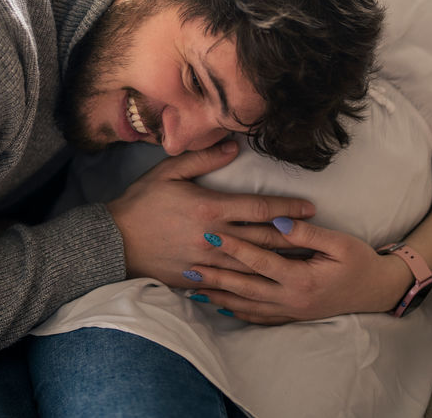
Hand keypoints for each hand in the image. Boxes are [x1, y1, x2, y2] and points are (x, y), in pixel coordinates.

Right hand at [107, 141, 316, 289]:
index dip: (288, 209)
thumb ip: (203, 159)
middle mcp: (213, 237)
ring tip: (303, 261)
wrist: (113, 241)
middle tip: (318, 236)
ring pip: (252, 264)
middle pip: (263, 239)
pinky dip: (251, 282)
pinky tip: (268, 283)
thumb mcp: (169, 172)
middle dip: (293, 237)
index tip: (309, 208)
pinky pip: (230, 283)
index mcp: (210, 208)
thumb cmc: (141, 202)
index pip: (259, 208)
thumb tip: (233, 147)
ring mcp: (206, 261)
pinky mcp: (196, 278)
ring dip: (279, 262)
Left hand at [181, 219, 413, 323]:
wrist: (377, 291)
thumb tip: (279, 221)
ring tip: (194, 287)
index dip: (234, 246)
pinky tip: (221, 306)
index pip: (260, 261)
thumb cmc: (360, 262)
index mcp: (302, 278)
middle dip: (216, 275)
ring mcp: (291, 311)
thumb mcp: (340, 243)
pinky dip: (237, 312)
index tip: (211, 233)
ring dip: (220, 296)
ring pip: (247, 306)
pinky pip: (259, 317)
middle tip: (189, 265)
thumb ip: (307, 234)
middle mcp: (292, 299)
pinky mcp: (292, 316)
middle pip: (245, 287)